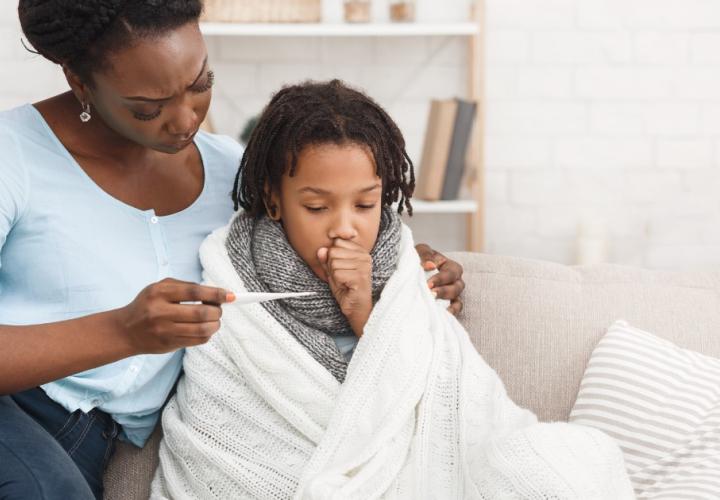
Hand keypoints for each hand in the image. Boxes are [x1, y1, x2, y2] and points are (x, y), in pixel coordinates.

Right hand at [112, 278, 234, 353]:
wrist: (125, 331)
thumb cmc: (148, 304)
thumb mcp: (160, 288)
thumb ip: (186, 287)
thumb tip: (217, 293)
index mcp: (159, 293)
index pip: (194, 292)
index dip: (216, 293)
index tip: (230, 295)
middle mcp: (161, 312)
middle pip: (201, 313)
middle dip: (218, 311)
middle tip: (219, 309)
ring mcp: (165, 331)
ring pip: (202, 329)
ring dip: (216, 324)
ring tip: (215, 320)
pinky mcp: (169, 344)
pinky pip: (198, 341)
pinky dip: (207, 334)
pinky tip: (205, 329)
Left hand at [317, 239, 372, 336]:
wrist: (356, 307)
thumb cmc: (346, 288)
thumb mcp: (333, 271)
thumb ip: (326, 259)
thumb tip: (321, 249)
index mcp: (360, 251)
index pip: (336, 243)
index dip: (333, 258)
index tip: (342, 269)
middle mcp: (365, 256)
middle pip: (333, 252)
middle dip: (332, 267)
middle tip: (342, 277)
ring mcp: (364, 266)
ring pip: (334, 263)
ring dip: (335, 276)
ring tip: (344, 282)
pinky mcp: (360, 276)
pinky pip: (337, 273)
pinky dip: (337, 282)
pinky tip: (346, 287)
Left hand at [415, 244, 464, 315]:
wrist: (405, 272)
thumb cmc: (417, 259)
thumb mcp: (419, 251)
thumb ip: (425, 255)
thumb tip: (430, 265)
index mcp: (449, 266)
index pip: (452, 272)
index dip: (441, 279)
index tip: (428, 284)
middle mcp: (454, 281)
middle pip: (457, 288)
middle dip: (443, 292)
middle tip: (430, 294)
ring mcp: (452, 295)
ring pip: (458, 302)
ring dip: (448, 305)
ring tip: (434, 305)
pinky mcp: (447, 306)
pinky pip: (454, 311)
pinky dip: (450, 314)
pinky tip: (440, 315)